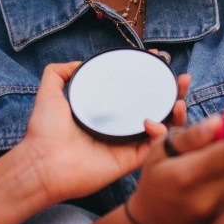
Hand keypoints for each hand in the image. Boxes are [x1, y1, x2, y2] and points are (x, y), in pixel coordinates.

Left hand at [13, 63, 190, 206]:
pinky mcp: (130, 162)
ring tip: (180, 100)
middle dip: (174, 93)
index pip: (135, 91)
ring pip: (163, 127)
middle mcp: (119, 126)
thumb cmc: (44, 131)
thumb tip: (78, 62)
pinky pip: (156, 148)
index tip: (160, 60)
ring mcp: (126, 144)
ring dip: (177, 113)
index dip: (151, 77)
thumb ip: (58, 73)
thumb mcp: (49, 92)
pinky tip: (156, 122)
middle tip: (182, 80)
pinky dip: (163, 135)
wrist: (41, 163)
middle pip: (156, 107)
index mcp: (106, 111)